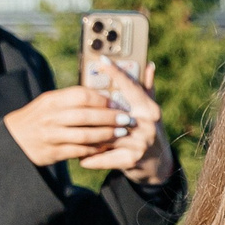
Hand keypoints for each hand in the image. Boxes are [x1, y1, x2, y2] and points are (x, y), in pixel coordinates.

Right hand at [5, 79, 149, 168]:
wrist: (13, 139)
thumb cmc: (38, 118)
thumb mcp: (49, 102)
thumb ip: (71, 99)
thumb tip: (101, 96)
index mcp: (52, 100)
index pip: (81, 95)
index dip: (102, 99)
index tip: (117, 103)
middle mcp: (51, 117)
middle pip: (86, 116)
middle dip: (110, 118)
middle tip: (127, 120)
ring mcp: (52, 135)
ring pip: (85, 135)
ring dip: (106, 135)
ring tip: (121, 134)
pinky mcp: (53, 152)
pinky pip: (79, 151)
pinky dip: (94, 149)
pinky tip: (106, 147)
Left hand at [78, 56, 171, 181]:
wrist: (157, 164)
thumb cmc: (147, 131)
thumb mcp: (149, 110)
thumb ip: (146, 89)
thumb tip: (149, 64)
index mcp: (149, 109)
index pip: (131, 87)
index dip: (116, 73)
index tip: (102, 59)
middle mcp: (146, 125)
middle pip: (111, 113)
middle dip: (90, 111)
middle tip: (70, 105)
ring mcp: (139, 143)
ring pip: (103, 136)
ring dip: (84, 136)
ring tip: (67, 132)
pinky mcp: (131, 160)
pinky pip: (104, 157)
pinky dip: (90, 158)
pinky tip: (79, 156)